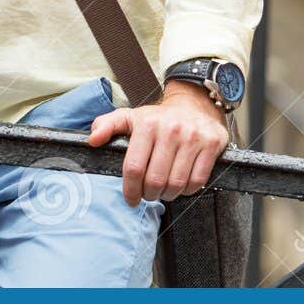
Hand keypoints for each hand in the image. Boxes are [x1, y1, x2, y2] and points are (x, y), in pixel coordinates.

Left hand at [86, 80, 229, 205]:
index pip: (134, 167)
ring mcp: (193, 138)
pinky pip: (197, 181)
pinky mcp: (211, 145)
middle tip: (148, 195)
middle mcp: (170, 130)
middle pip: (155, 180)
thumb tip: (92, 140)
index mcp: (147, 124)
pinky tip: (181, 185)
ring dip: (168, 195)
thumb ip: (107, 126)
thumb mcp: (130, 117)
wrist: (195, 104)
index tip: (130, 198)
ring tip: (163, 190)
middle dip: (149, 195)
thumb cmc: (159, 118)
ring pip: (176, 183)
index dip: (130, 190)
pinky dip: (187, 190)